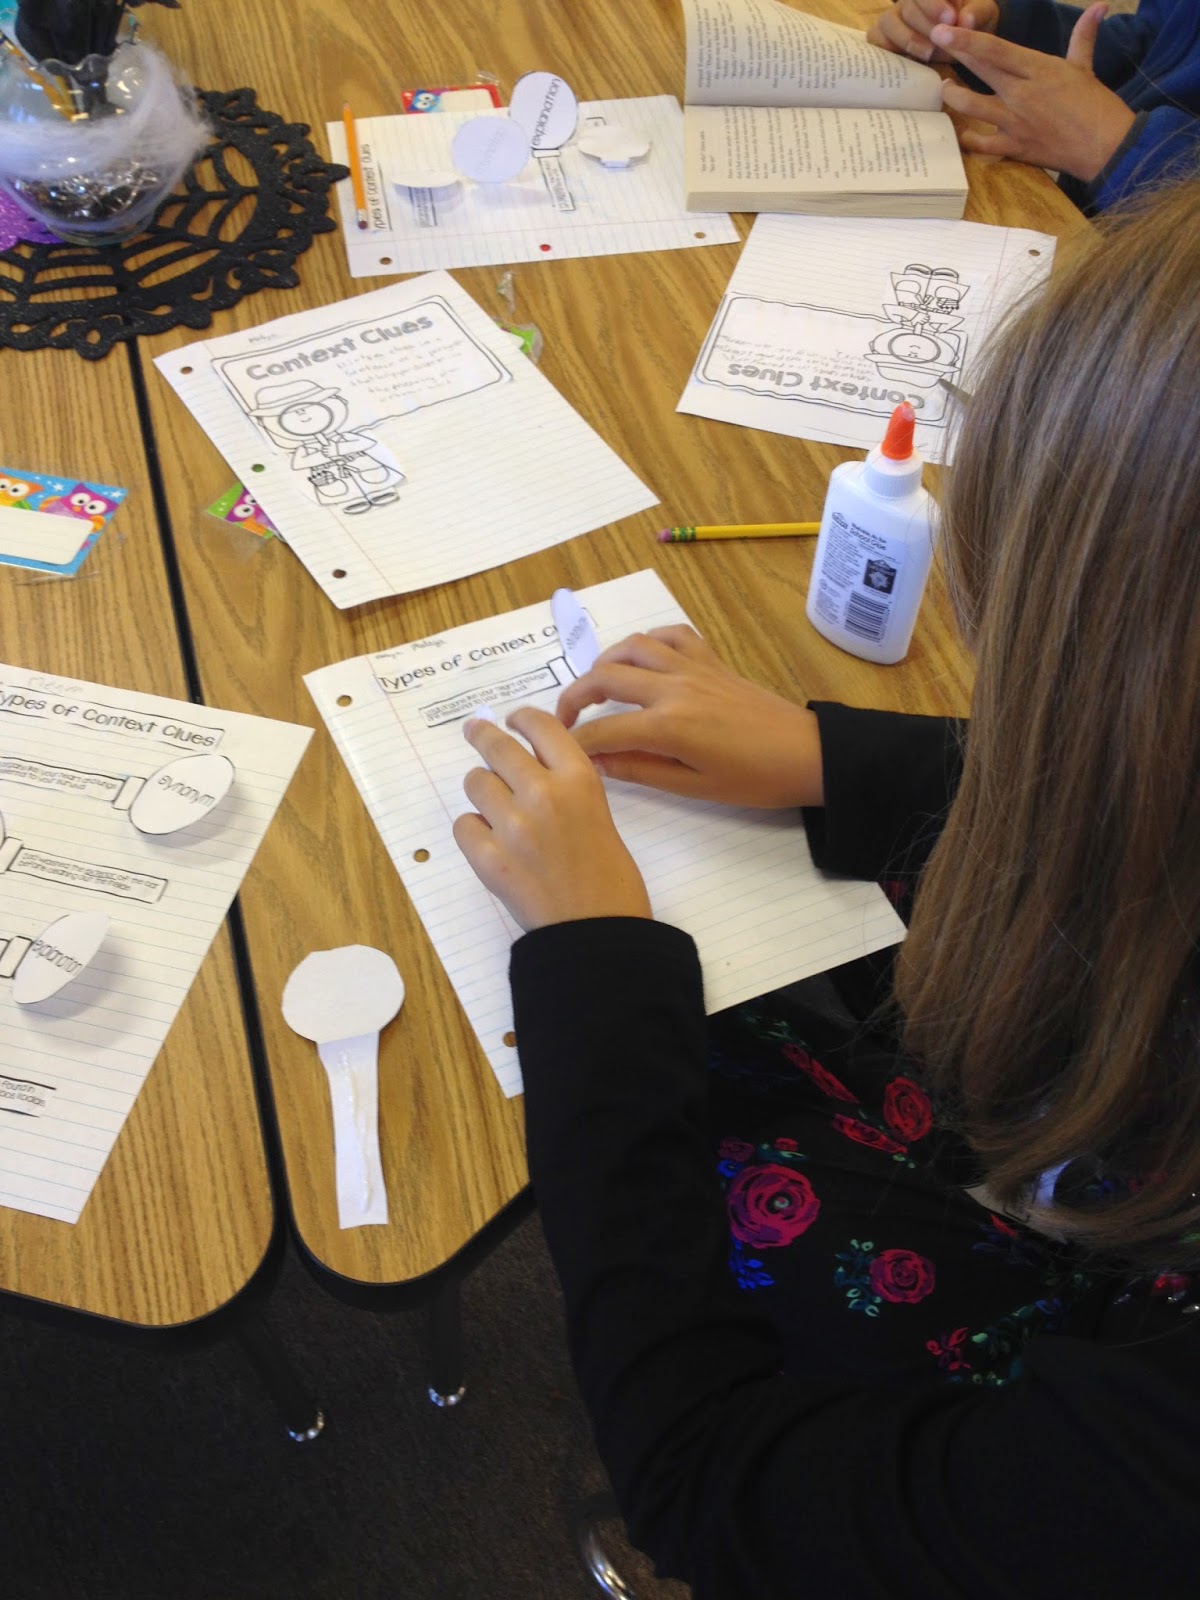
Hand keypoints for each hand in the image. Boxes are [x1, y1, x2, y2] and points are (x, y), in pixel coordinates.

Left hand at [454, 706, 651, 931]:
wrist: (598, 935)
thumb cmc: (613, 882)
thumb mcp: (601, 817)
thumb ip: (569, 790)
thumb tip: (532, 774)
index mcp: (580, 780)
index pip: (541, 726)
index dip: (522, 719)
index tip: (512, 720)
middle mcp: (543, 793)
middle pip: (498, 746)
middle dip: (482, 736)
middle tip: (475, 731)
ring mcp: (512, 826)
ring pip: (476, 783)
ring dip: (482, 790)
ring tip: (493, 805)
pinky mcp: (488, 858)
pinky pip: (464, 825)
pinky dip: (473, 830)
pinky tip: (488, 840)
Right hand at [555, 626, 823, 809]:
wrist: (807, 754)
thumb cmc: (754, 780)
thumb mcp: (693, 787)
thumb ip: (640, 770)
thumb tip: (597, 762)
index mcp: (668, 725)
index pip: (603, 729)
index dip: (575, 742)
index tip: (560, 752)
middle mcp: (674, 687)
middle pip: (606, 676)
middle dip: (575, 696)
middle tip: (564, 719)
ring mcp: (693, 668)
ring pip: (633, 647)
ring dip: (605, 663)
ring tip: (596, 687)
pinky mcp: (711, 660)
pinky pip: (671, 636)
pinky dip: (648, 642)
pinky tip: (642, 661)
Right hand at [867, 1, 997, 64]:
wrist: (964, 40)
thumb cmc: (973, 21)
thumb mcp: (983, 13)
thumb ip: (977, 13)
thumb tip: (966, 21)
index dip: (933, 4)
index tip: (950, 19)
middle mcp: (908, 0)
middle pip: (907, 8)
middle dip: (925, 25)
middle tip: (941, 40)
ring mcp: (893, 18)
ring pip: (887, 22)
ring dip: (907, 39)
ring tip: (928, 53)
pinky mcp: (884, 38)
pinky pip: (875, 40)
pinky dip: (887, 49)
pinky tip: (906, 59)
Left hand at [934, 4, 1135, 180]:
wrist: (1105, 145)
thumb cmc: (1095, 104)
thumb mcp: (1084, 66)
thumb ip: (1083, 35)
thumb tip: (1100, 5)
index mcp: (1038, 69)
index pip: (996, 49)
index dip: (967, 40)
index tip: (945, 31)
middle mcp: (1022, 93)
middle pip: (981, 70)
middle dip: (955, 54)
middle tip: (934, 43)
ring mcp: (1015, 123)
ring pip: (973, 107)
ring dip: (954, 96)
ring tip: (945, 88)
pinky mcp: (1014, 148)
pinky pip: (982, 145)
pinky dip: (968, 140)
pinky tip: (960, 133)